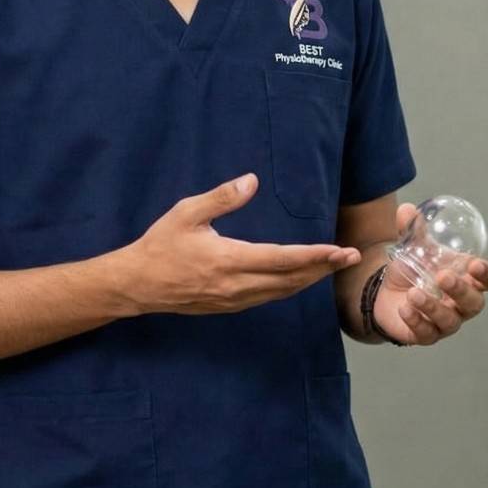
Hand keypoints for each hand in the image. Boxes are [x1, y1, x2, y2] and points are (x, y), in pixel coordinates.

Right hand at [122, 174, 359, 314]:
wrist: (136, 285)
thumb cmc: (160, 245)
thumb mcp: (186, 213)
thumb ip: (221, 198)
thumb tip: (252, 181)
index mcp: (228, 260)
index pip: (281, 259)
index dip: (314, 255)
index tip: (339, 250)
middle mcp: (236, 285)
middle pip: (290, 280)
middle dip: (323, 268)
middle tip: (351, 258)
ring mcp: (233, 300)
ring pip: (281, 292)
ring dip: (309, 279)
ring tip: (332, 266)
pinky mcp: (228, 307)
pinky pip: (267, 298)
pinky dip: (289, 287)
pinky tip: (300, 278)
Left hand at [369, 202, 487, 346]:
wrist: (387, 293)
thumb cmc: (414, 269)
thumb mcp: (414, 248)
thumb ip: (412, 230)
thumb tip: (407, 210)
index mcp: (470, 279)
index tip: (475, 264)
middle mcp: (463, 304)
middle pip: (474, 303)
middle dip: (461, 291)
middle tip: (443, 277)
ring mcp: (446, 322)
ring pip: (450, 321)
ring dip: (433, 307)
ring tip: (414, 292)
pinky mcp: (426, 335)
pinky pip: (426, 333)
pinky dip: (416, 321)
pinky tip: (404, 308)